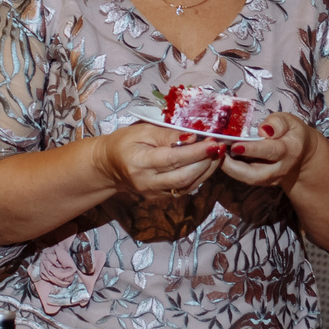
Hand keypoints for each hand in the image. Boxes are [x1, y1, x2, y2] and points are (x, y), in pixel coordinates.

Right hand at [97, 121, 221, 203]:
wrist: (108, 167)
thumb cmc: (124, 143)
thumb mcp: (142, 131)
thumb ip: (167, 135)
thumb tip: (193, 136)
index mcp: (139, 162)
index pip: (172, 159)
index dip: (196, 152)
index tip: (214, 141)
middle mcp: (147, 182)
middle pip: (183, 176)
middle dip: (206, 162)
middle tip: (221, 146)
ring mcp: (154, 193)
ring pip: (187, 186)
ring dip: (207, 170)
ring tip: (218, 154)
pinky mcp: (160, 198)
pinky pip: (185, 190)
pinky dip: (199, 177)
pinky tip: (207, 164)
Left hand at [218, 112, 312, 192]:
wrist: (301, 154)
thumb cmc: (291, 132)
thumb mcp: (289, 121)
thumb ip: (277, 123)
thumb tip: (263, 130)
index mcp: (290, 150)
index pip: (271, 151)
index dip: (253, 149)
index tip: (235, 144)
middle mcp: (281, 168)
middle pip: (257, 174)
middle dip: (235, 166)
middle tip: (219, 152)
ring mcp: (271, 178)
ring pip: (249, 179)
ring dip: (230, 168)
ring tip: (217, 153)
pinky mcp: (262, 181)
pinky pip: (245, 177)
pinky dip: (231, 169)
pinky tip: (221, 156)